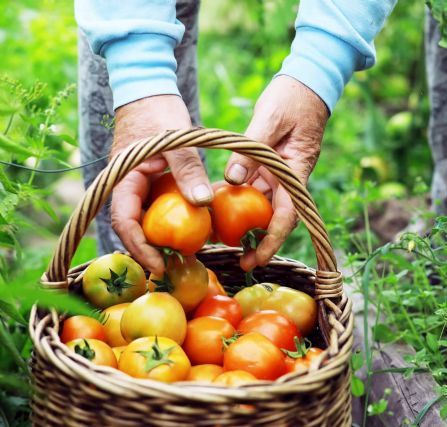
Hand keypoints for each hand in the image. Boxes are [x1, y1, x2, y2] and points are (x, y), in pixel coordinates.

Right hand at [110, 95, 211, 274]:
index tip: (158, 263)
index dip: (139, 247)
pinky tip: (193, 229)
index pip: (124, 221)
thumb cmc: (158, 110)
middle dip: (151, 249)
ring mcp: (139, 184)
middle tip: (176, 267)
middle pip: (134, 226)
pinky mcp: (152, 181)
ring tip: (186, 254)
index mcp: (123, 178)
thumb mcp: (177, 140)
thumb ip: (188, 171)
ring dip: (162, 237)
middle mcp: (127, 186)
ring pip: (147, 218)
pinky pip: (159, 206)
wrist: (149, 88)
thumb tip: (202, 204)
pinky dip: (172, 219)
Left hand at [224, 75, 328, 270]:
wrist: (307, 83)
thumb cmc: (292, 98)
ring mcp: (279, 172)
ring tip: (222, 236)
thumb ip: (250, 150)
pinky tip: (219, 202)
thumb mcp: (269, 119)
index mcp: (295, 170)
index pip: (287, 214)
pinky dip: (239, 196)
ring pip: (262, 203)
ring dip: (245, 220)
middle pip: (275, 216)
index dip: (272, 240)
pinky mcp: (269, 164)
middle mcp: (288, 177)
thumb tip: (231, 179)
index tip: (258, 258)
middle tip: (239, 261)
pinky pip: (254, 185)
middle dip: (259, 241)